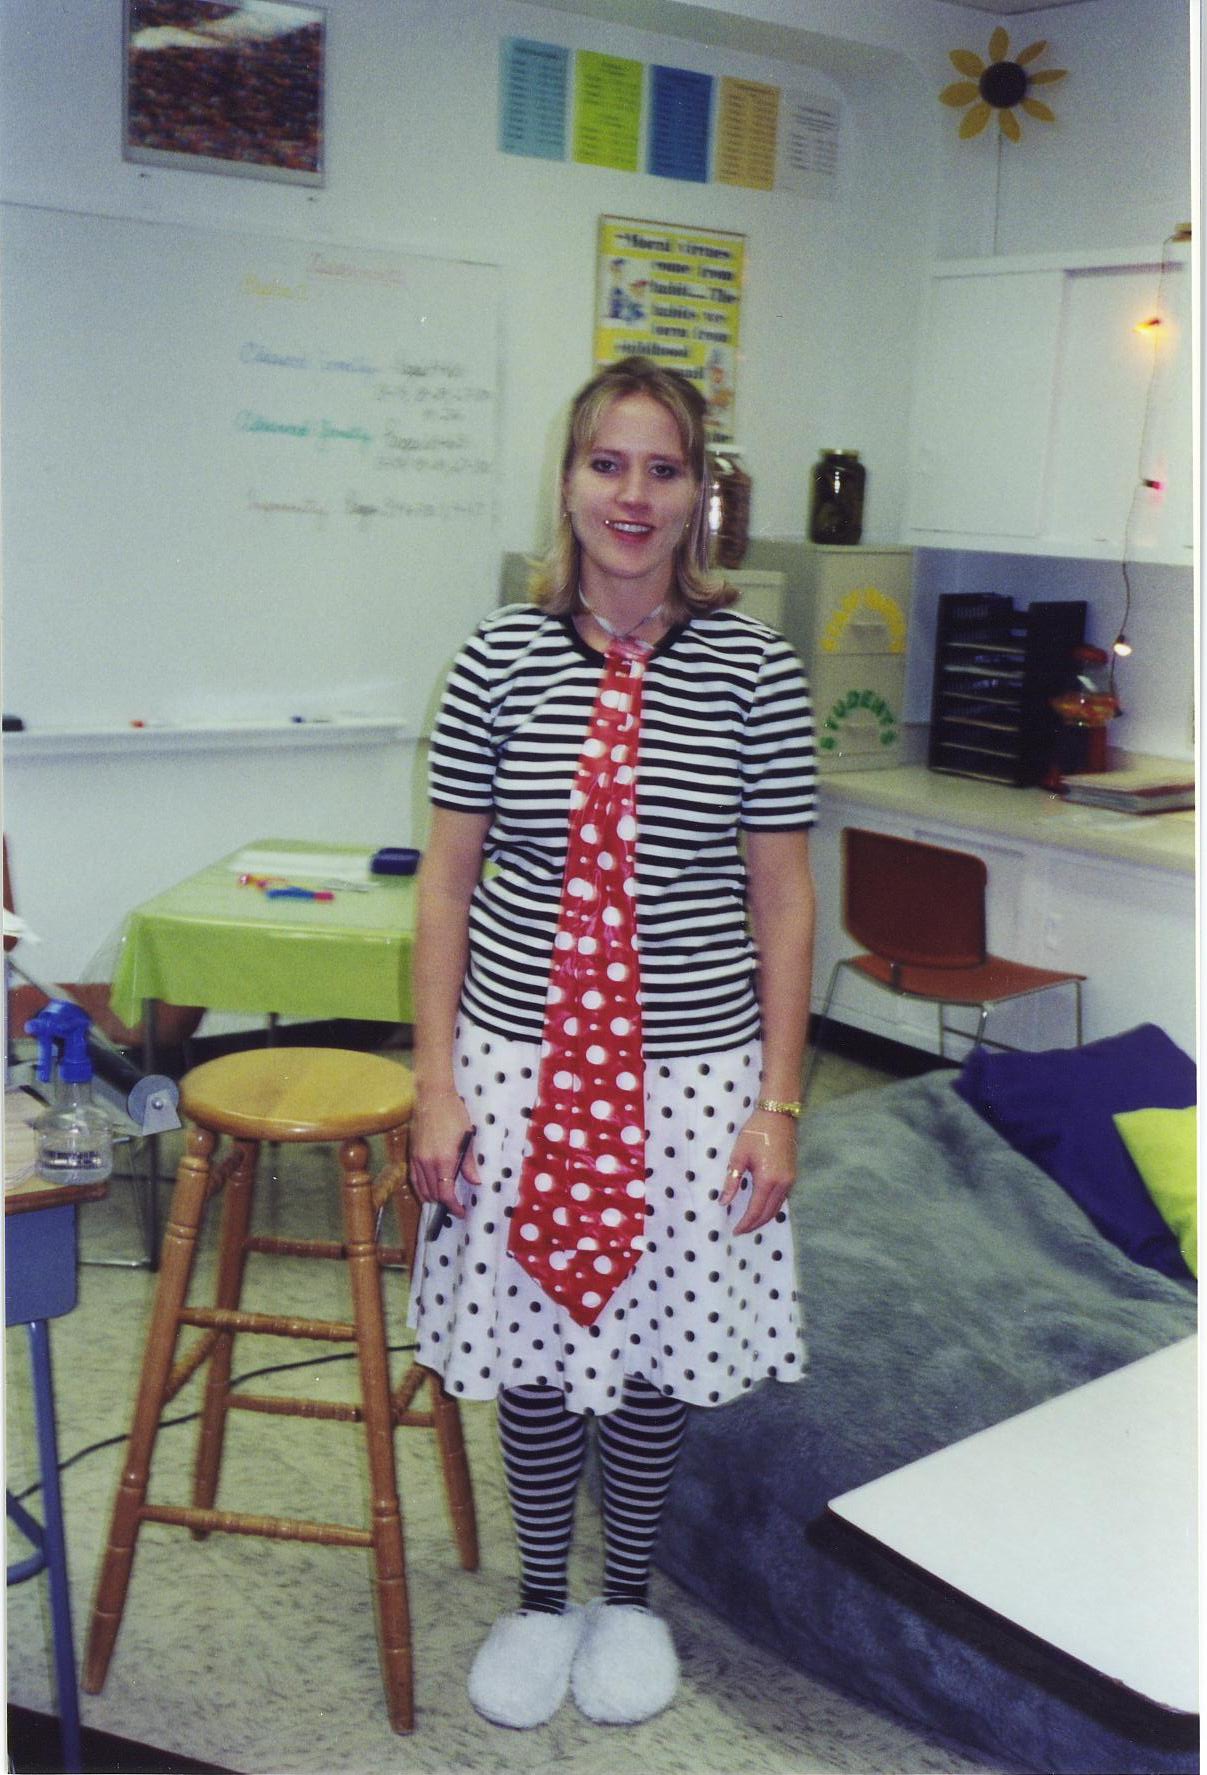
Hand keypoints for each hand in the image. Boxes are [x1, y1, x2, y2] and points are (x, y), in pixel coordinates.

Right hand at [410, 1089, 478, 1216]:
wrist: (432, 1097)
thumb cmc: (453, 1114)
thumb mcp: (467, 1137)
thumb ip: (469, 1163)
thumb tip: (476, 1182)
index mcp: (444, 1160)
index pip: (446, 1193)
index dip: (454, 1206)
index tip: (461, 1211)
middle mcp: (428, 1163)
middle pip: (434, 1194)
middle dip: (445, 1204)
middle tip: (456, 1206)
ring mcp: (417, 1159)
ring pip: (422, 1188)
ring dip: (432, 1198)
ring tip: (443, 1201)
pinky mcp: (411, 1154)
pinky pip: (414, 1179)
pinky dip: (420, 1189)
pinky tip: (427, 1191)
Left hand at [720, 1108, 796, 1235]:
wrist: (778, 1116)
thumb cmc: (755, 1133)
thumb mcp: (738, 1156)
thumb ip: (731, 1181)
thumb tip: (723, 1202)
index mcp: (768, 1180)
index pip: (755, 1210)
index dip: (745, 1223)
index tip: (735, 1231)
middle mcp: (782, 1184)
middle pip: (768, 1214)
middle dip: (754, 1225)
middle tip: (741, 1230)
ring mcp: (790, 1180)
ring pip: (777, 1208)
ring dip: (764, 1218)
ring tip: (749, 1223)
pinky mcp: (793, 1176)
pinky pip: (782, 1199)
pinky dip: (771, 1208)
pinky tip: (761, 1208)